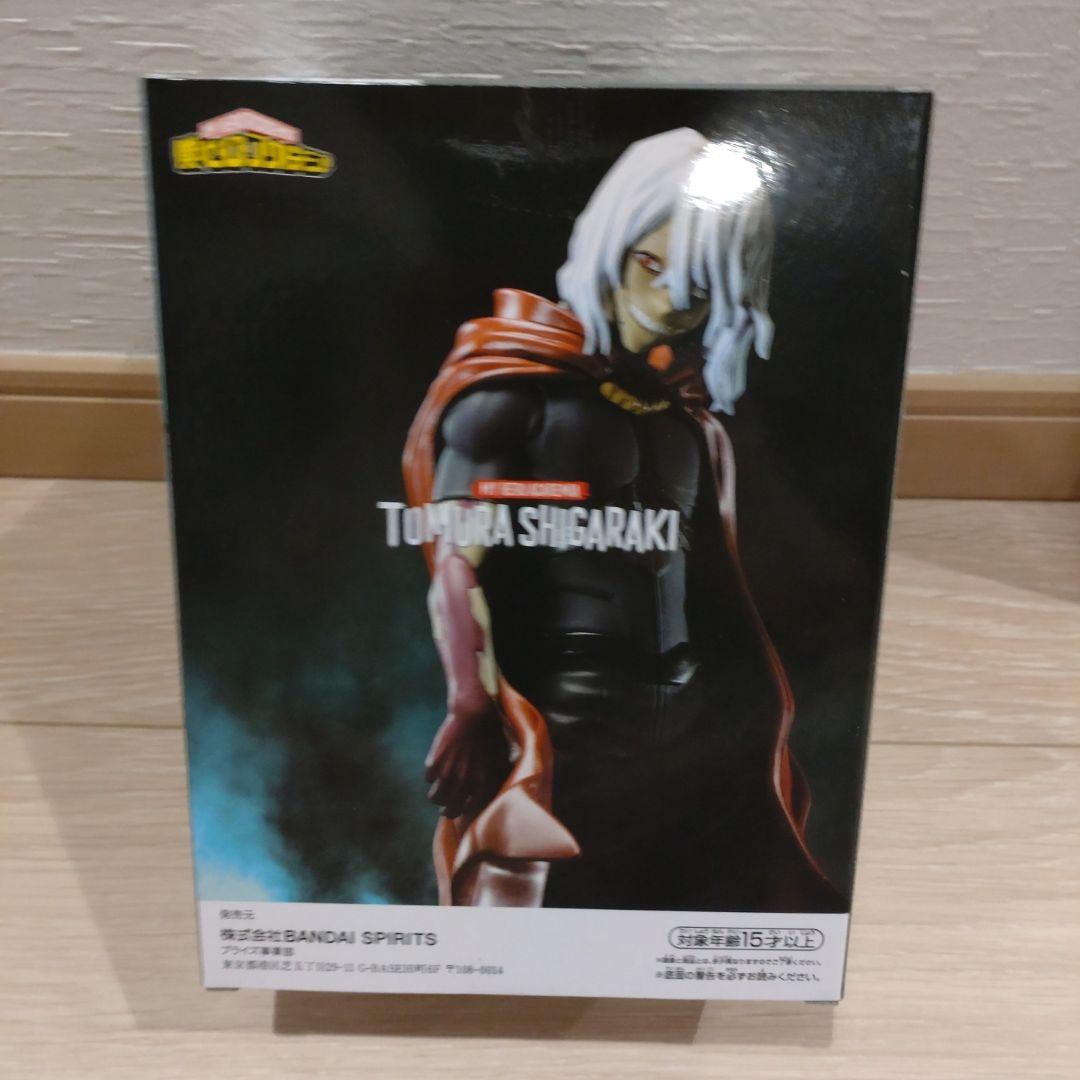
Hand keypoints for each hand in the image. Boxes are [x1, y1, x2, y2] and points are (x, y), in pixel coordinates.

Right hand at [424, 705, 509, 819]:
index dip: (464, 813)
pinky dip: (431, 775)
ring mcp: (448, 774)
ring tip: (438, 791)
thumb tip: (493, 792)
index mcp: (483, 784)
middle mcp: (465, 783)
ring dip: (436, 796)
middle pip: (450, 810)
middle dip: (447, 810)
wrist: (475, 715)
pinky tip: (437, 768)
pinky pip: (428, 778)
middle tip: (445, 807)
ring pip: (435, 798)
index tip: (460, 810)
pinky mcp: (434, 763)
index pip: (470, 812)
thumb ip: (495, 779)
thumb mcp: (500, 760)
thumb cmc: (491, 735)